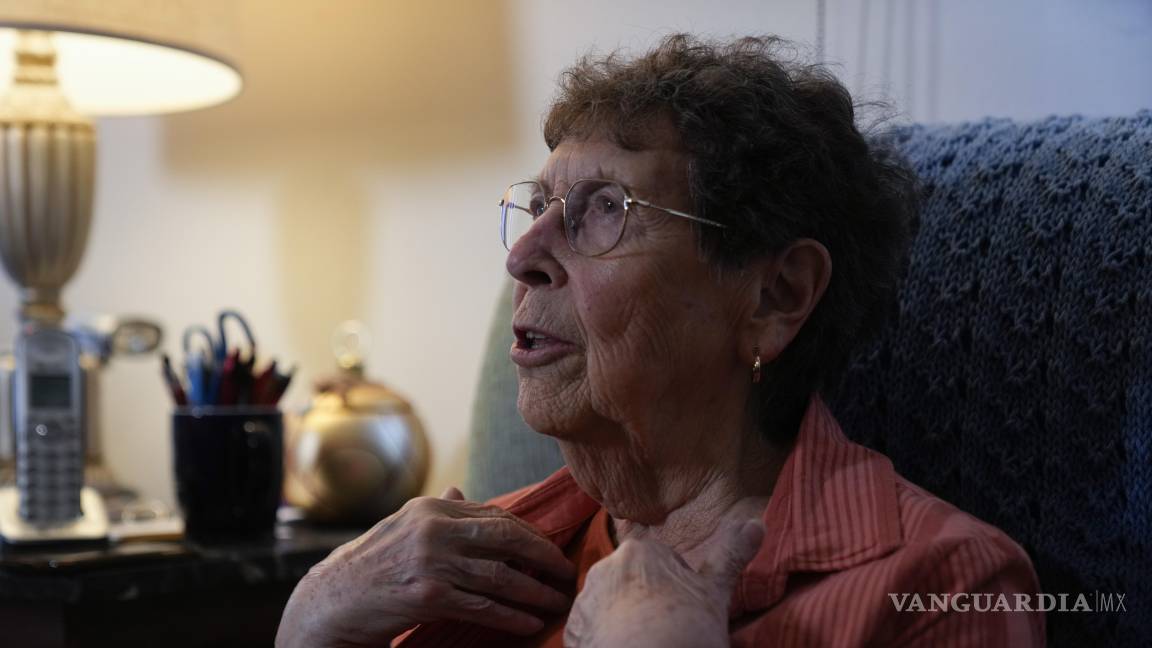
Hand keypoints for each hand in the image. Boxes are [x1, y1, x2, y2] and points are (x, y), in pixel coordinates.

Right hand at [276, 487, 575, 647]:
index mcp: (432, 507)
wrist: (330, 602)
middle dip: (543, 557)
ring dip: (535, 592)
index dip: (531, 535)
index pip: (497, 516)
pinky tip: (530, 623)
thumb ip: (438, 511)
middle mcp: (434, 527)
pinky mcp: (428, 594)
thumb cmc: (372, 567)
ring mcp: (431, 560)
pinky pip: (482, 606)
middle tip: (566, 572)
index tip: (551, 551)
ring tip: (557, 602)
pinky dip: (511, 616)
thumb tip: (463, 490)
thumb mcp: (403, 528)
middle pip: (507, 538)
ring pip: (500, 576)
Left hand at [564, 519, 763, 647]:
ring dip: (623, 621)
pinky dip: (604, 642)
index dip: (676, 588)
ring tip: (648, 645)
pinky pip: (591, 632)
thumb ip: (731, 555)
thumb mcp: (714, 592)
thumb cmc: (685, 629)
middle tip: (669, 630)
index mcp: (640, 552)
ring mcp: (585, 601)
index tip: (685, 611)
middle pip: (631, 582)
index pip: (660, 562)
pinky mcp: (573, 632)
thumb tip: (756, 522)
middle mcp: (605, 569)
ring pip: (609, 607)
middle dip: (646, 600)